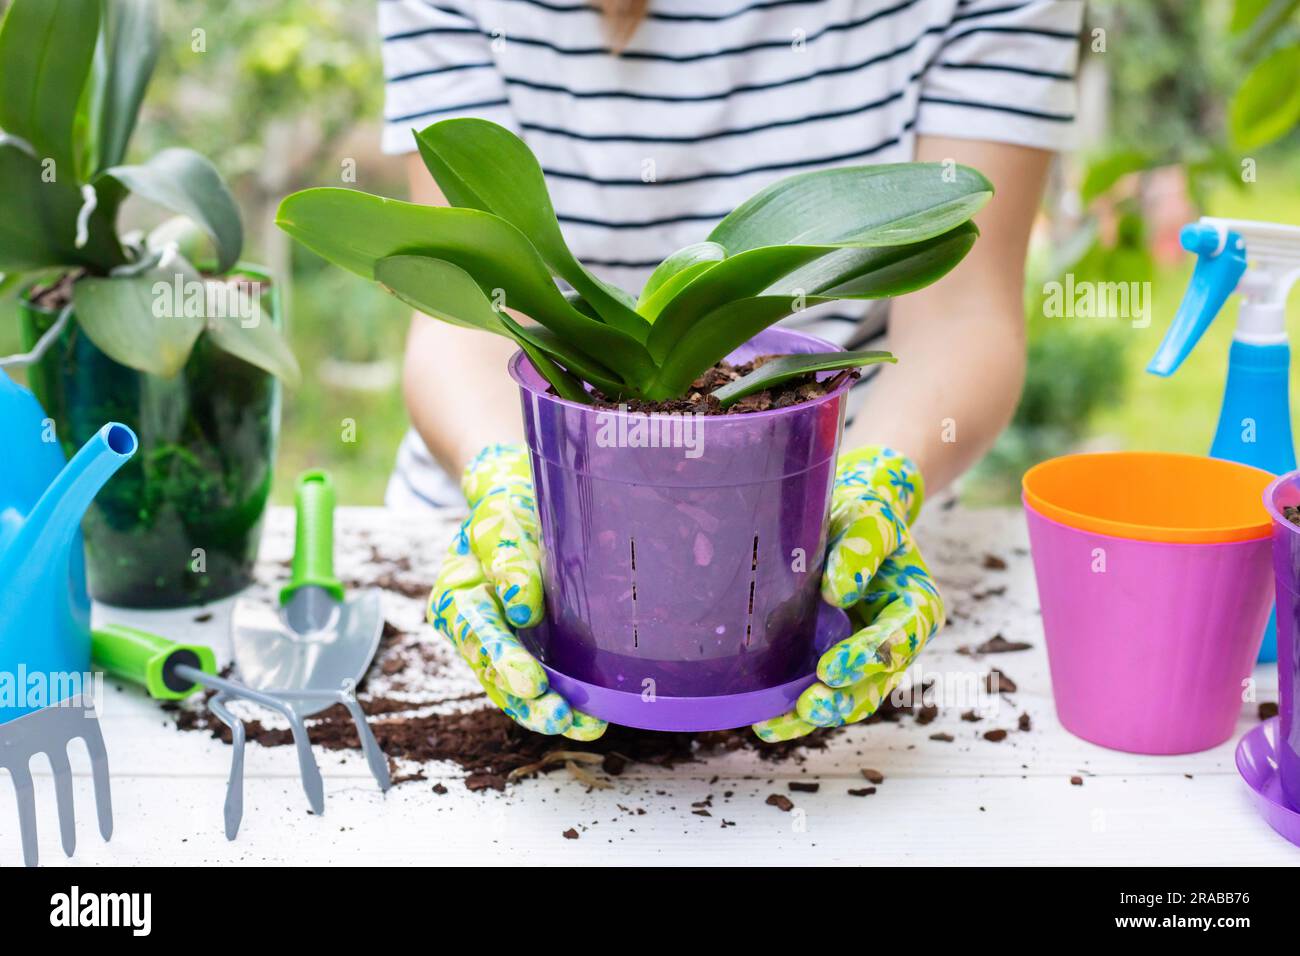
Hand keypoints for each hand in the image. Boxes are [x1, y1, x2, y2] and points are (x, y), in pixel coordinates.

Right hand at [427, 444, 606, 739]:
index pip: (476, 632)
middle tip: (559, 716)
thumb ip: (507, 559)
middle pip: (494, 673)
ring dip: (548, 712)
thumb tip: (522, 606)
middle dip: (527, 702)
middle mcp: (472, 629)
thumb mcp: (502, 522)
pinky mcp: (528, 651)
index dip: (502, 658)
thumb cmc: (509, 510)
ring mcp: (500, 645)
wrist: (524, 506)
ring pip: (516, 690)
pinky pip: (541, 684)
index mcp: (456, 597)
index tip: (530, 680)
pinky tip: (593, 716)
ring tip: (585, 726)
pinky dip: (565, 701)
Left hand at [752, 445, 943, 741]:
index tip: (830, 667)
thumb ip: (862, 550)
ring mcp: (864, 656)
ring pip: (845, 699)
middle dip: (841, 701)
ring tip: (770, 726)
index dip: (868, 657)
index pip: (901, 639)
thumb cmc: (863, 514)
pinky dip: (792, 707)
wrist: (846, 515)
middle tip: (806, 706)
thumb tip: (837, 593)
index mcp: (916, 607)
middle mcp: (895, 640)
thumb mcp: (869, 518)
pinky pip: (818, 691)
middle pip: (876, 684)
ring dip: (811, 717)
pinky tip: (760, 716)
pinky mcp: (832, 659)